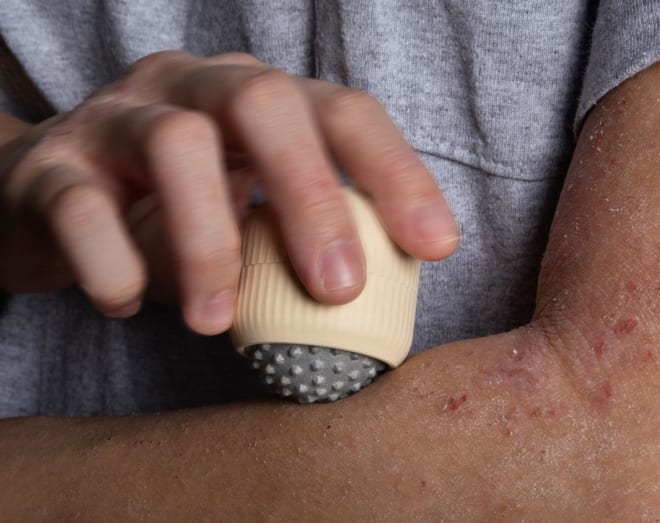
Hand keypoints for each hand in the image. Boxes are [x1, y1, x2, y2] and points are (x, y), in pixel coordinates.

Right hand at [0, 51, 458, 333]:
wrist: (50, 204)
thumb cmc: (172, 216)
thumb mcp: (246, 226)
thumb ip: (290, 247)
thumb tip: (357, 304)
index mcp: (255, 102)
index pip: (341, 113)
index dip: (394, 172)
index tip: (436, 246)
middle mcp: (191, 89)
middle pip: (265, 102)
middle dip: (312, 195)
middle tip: (337, 288)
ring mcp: (116, 118)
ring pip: (176, 143)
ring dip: (209, 243)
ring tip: (214, 319)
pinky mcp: (49, 167)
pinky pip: (81, 207)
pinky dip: (114, 265)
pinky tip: (127, 302)